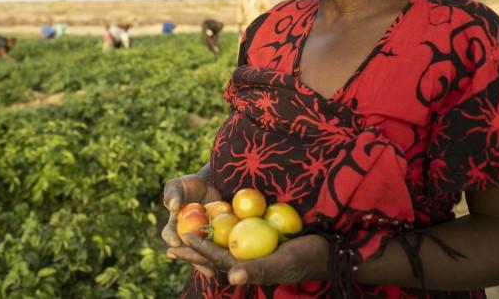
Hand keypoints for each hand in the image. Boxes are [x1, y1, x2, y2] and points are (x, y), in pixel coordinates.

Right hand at [161, 173, 221, 275]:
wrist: (208, 184)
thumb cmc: (188, 185)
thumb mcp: (177, 185)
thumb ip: (172, 194)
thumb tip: (173, 206)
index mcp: (173, 225)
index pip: (170, 234)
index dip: (171, 238)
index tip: (175, 241)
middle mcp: (186, 236)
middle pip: (187, 250)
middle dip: (192, 258)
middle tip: (197, 262)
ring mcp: (201, 239)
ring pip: (202, 254)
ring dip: (206, 263)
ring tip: (213, 271)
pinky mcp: (215, 238)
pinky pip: (217, 248)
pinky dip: (221, 255)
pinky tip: (228, 262)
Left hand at [172, 233, 329, 285]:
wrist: (329, 247)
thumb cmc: (306, 256)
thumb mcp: (283, 262)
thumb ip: (259, 270)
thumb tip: (232, 277)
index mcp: (249, 268)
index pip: (218, 260)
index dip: (199, 251)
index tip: (182, 238)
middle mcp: (248, 260)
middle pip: (215, 255)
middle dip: (193, 250)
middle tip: (169, 243)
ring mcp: (254, 250)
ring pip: (223, 245)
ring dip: (203, 240)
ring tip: (183, 234)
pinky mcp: (261, 240)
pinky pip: (236, 234)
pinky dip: (221, 229)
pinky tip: (212, 220)